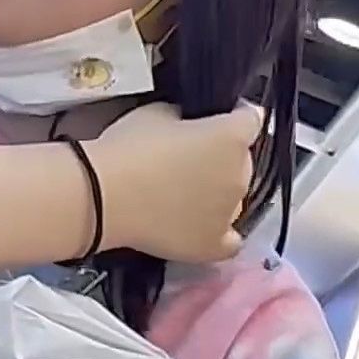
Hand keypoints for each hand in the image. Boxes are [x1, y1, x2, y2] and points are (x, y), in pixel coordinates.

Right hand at [86, 101, 261, 265]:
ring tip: (189, 194)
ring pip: (237, 198)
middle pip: (243, 162)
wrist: (107, 196)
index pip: (251, 120)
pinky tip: (205, 225)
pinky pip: (231, 239)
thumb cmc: (130, 146)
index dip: (237, 116)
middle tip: (192, 158)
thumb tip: (191, 128)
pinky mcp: (215, 245)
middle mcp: (240, 175)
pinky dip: (222, 231)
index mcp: (232, 137)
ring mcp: (232, 213)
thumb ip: (187, 118)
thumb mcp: (160, 113)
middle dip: (224, 157)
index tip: (222, 118)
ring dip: (221, 192)